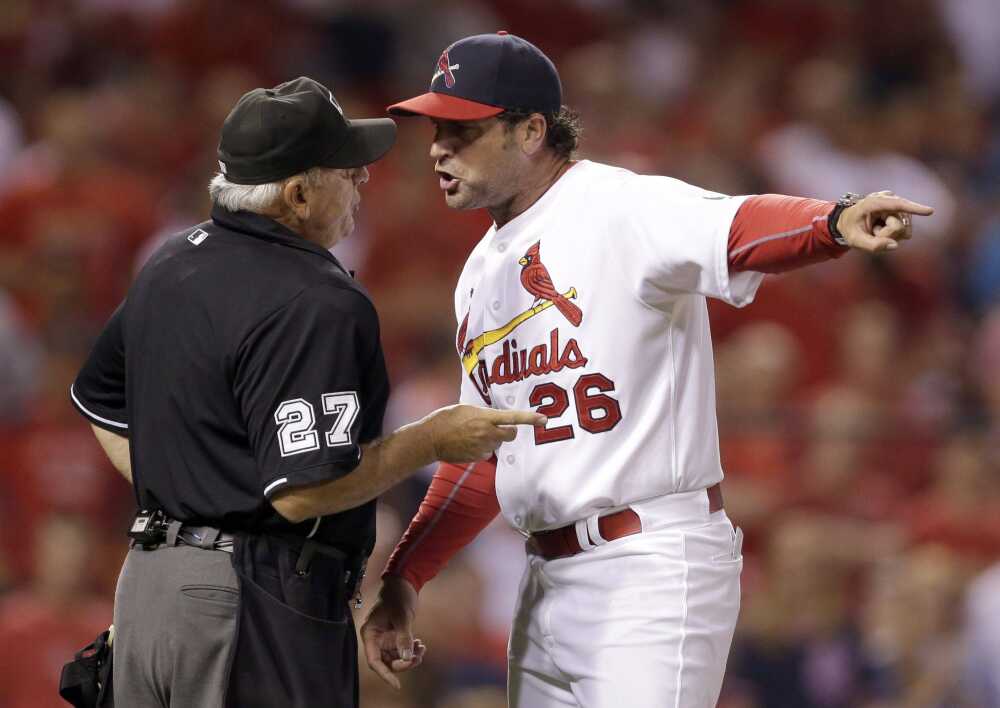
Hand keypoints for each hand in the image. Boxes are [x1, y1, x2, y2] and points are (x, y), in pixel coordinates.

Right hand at [361, 576, 423, 689]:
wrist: (404, 583)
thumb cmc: (398, 596)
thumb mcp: (402, 617)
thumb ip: (403, 637)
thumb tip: (406, 657)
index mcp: (370, 633)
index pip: (374, 660)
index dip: (385, 674)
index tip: (397, 684)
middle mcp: (376, 638)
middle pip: (386, 662)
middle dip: (402, 663)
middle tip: (417, 657)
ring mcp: (386, 638)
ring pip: (396, 658)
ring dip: (409, 657)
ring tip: (421, 648)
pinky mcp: (395, 636)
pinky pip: (402, 650)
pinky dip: (412, 650)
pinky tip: (420, 644)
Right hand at [422, 404, 546, 461]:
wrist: (430, 439)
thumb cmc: (445, 419)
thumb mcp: (465, 408)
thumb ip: (483, 413)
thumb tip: (494, 416)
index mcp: (485, 417)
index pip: (513, 418)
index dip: (530, 419)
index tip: (544, 419)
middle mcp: (487, 433)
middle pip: (511, 434)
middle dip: (509, 431)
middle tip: (496, 426)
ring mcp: (482, 447)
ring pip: (497, 443)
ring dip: (491, 439)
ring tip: (471, 434)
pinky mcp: (477, 457)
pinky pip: (487, 453)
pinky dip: (482, 449)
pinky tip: (468, 444)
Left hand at [836, 191, 933, 253]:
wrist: (849, 221)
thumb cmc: (850, 229)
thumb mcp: (854, 240)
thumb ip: (872, 245)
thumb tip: (895, 245)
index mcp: (873, 202)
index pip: (898, 205)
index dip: (914, 208)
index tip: (930, 211)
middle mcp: (888, 200)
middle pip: (898, 227)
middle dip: (886, 235)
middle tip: (872, 231)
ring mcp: (896, 206)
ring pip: (904, 230)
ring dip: (889, 235)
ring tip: (876, 229)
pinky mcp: (902, 213)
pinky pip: (905, 232)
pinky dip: (893, 235)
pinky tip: (883, 229)